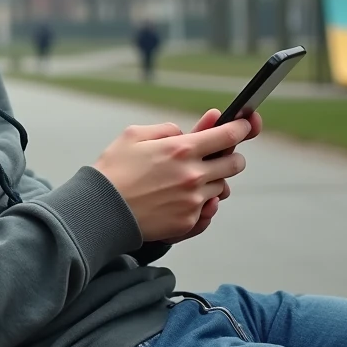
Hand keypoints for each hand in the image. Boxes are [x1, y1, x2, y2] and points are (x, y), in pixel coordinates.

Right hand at [92, 111, 258, 242]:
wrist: (101, 210)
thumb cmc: (114, 170)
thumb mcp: (133, 135)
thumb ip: (166, 129)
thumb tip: (185, 132)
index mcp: (181, 149)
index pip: (228, 136)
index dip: (241, 127)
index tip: (245, 125)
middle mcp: (193, 175)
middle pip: (235, 164)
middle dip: (231, 156)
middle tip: (219, 155)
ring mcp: (193, 201)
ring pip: (222, 187)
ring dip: (212, 181)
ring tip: (189, 180)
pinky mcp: (188, 221)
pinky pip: (207, 209)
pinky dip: (199, 202)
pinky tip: (179, 199)